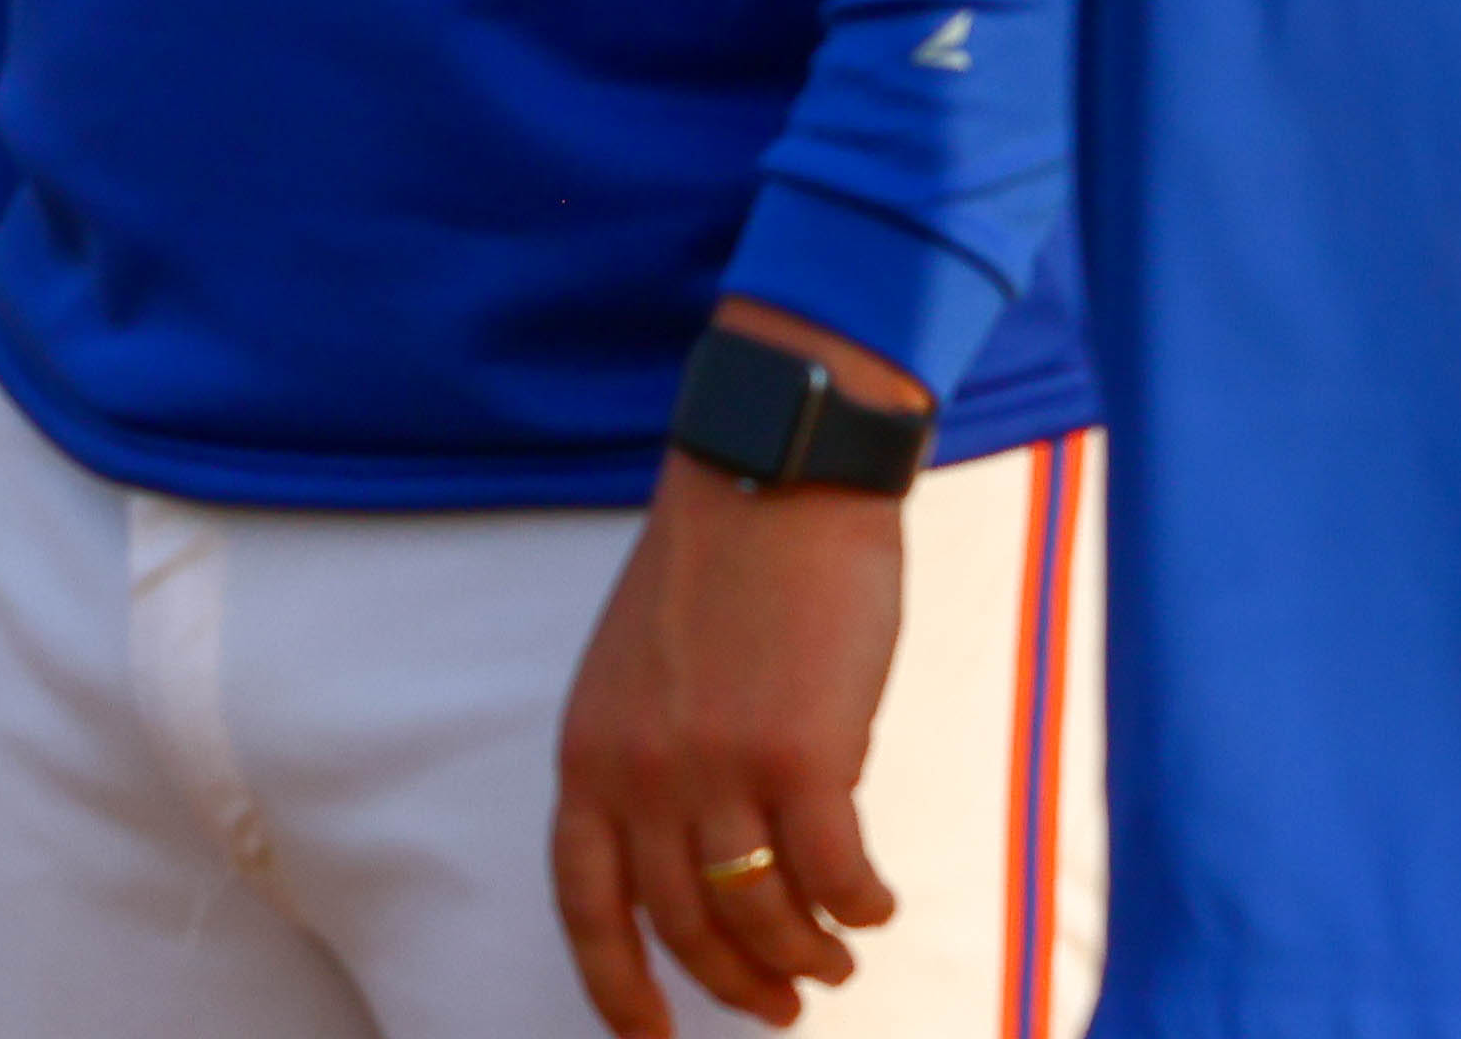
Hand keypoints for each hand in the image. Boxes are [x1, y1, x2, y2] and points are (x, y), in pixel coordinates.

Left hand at [547, 362, 917, 1036]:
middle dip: (735, 982)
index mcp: (589, 751)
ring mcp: (720, 768)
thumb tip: (694, 866)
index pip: (586, 904)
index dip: (617, 986)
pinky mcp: (803, 757)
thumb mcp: (636, 671)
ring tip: (834, 960)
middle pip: (685, 925)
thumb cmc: (719, 567)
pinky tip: (874, 905)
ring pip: (762, 914)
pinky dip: (859, 907)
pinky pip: (835, 876)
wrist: (777, 474)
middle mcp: (642, 772)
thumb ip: (646, 763)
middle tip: (779, 1006)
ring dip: (805, 955)